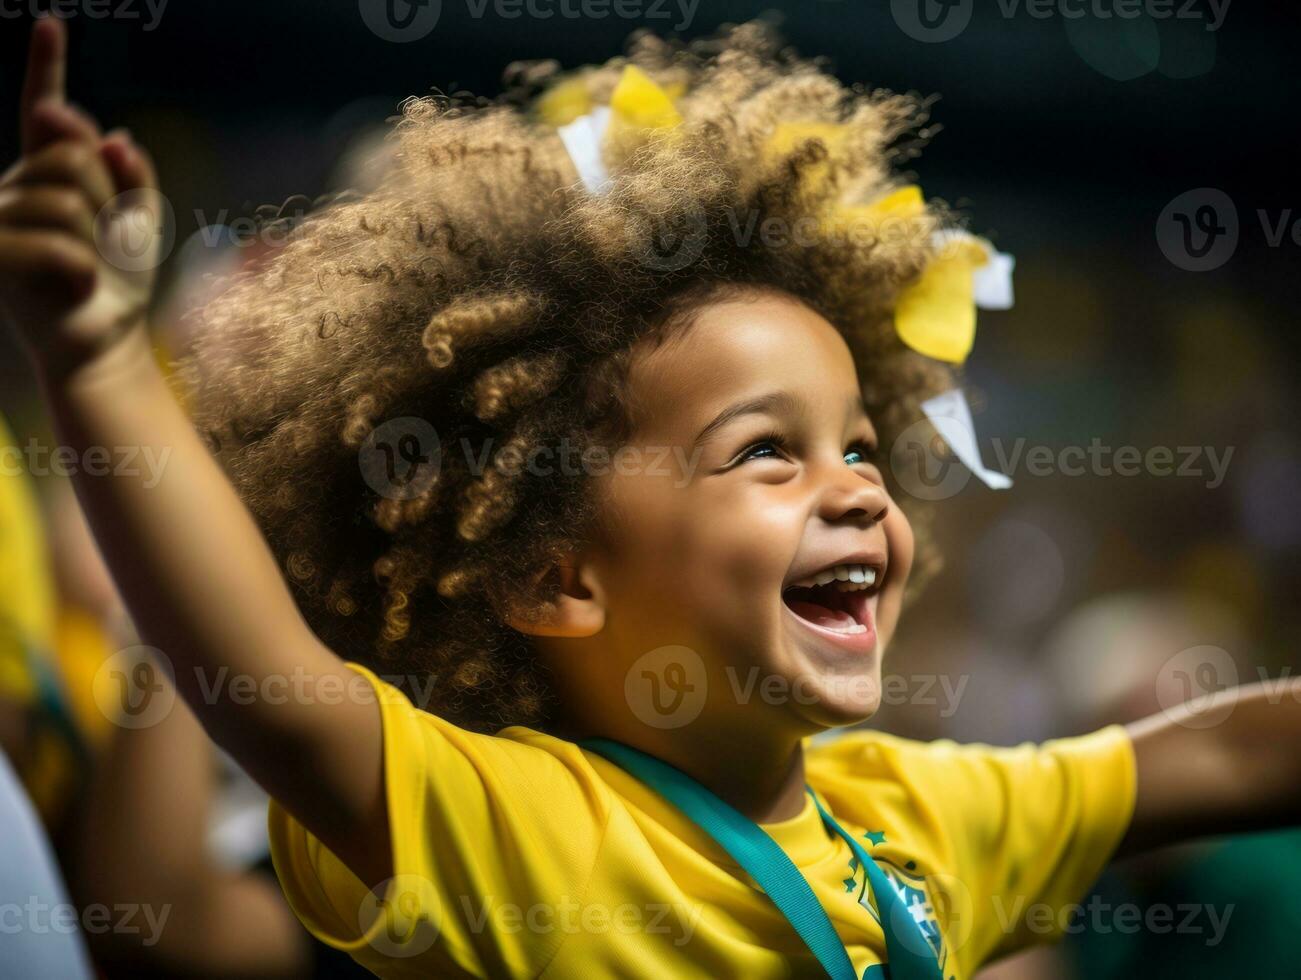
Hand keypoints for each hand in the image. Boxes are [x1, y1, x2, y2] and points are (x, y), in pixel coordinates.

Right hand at [0, 14, 162, 379]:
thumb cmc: (119, 281)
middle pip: (72, 157)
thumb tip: (113, 131)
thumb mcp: (140, 221)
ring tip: (90, 268)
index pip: (45, 111)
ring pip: (65, 200)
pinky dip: (84, 269)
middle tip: (107, 243)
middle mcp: (16, 184)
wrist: (103, 339)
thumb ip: (132, 174)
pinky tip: (79, 285)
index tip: (49, 22)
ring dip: (96, 239)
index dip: (44, 66)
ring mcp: (0, 217)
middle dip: (106, 201)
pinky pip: (55, 243)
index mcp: (50, 171)